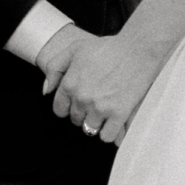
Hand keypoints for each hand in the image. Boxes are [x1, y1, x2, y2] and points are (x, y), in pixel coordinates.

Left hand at [46, 28, 160, 146]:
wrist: (138, 48)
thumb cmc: (108, 47)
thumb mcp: (75, 49)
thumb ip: (55, 68)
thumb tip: (46, 91)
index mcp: (70, 84)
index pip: (60, 110)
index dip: (69, 106)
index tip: (79, 101)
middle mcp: (82, 98)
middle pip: (76, 120)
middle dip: (84, 113)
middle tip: (97, 101)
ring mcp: (101, 108)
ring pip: (90, 129)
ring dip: (97, 123)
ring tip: (106, 110)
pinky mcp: (119, 114)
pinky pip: (107, 136)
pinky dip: (110, 132)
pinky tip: (115, 122)